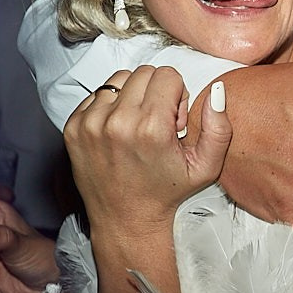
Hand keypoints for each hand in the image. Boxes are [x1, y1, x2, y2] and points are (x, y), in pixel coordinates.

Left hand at [66, 65, 233, 239]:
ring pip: (118, 79)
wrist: (125, 220)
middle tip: (156, 123)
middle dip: (156, 92)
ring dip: (131, 96)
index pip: (168, 75)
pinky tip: (117, 131)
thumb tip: (217, 90)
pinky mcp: (73, 127)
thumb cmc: (165, 193)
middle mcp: (117, 122)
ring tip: (136, 125)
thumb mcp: (206, 167)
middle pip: (144, 72)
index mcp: (151, 128)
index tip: (173, 121)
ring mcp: (90, 123)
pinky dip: (110, 107)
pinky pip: (96, 95)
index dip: (177, 95)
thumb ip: (219, 128)